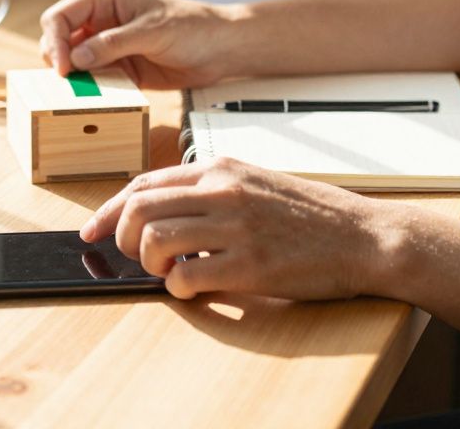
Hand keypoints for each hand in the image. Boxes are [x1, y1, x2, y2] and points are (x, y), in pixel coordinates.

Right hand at [39, 0, 236, 88]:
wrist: (220, 49)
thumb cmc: (193, 27)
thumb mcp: (152, 32)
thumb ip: (113, 44)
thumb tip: (77, 58)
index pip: (59, 16)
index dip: (55, 42)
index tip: (65, 68)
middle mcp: (99, 20)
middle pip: (59, 39)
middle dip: (60, 60)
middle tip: (70, 81)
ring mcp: (106, 44)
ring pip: (73, 62)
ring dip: (75, 77)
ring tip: (84, 91)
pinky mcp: (117, 66)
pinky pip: (92, 79)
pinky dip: (90, 89)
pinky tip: (99, 96)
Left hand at [80, 157, 405, 300]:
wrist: (366, 236)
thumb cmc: (314, 215)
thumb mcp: (257, 183)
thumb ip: (211, 191)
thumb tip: (160, 212)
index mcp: (221, 169)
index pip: (143, 183)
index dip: (108, 209)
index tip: (92, 229)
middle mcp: (223, 192)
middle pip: (138, 210)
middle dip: (121, 239)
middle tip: (136, 257)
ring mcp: (235, 227)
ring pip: (154, 241)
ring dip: (151, 265)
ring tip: (172, 272)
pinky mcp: (249, 265)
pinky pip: (187, 278)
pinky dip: (180, 289)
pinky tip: (197, 288)